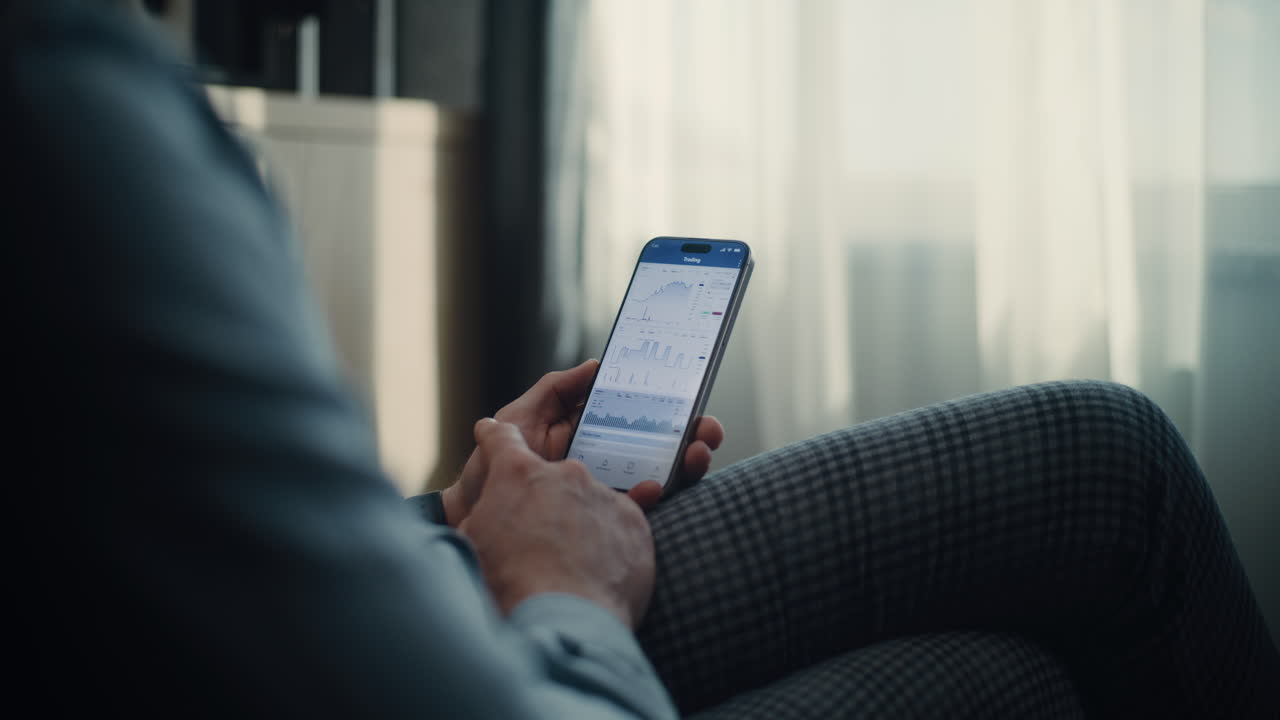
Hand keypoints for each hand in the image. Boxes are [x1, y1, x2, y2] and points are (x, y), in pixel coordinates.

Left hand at [442, 359, 725, 524]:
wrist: (470, 529)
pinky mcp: (602, 521)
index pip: (635, 413)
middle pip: (658, 442)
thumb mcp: (516, 421)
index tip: (688, 393)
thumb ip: (553, 391)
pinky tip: (656, 485)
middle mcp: (603, 459)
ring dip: (683, 461)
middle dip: (689, 432)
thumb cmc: (486, 473)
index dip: (666, 404)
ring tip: (695, 453)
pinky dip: (652, 493)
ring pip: (658, 472)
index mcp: (587, 432)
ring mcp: (605, 493)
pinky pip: (636, 507)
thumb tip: (595, 365)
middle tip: (707, 429)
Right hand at [459, 419, 655, 627]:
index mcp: (518, 474)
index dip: (494, 436)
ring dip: (581, 524)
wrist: (563, 616)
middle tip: (540, 539)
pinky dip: (610, 543)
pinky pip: (619, 525)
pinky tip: (596, 572)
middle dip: (546, 501)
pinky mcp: (634, 522)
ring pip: (590, 503)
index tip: (490, 431)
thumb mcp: (473, 542)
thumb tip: (484, 513)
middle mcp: (564, 474)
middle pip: (554, 479)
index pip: (502, 439)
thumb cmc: (508, 584)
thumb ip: (483, 515)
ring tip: (571, 566)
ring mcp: (603, 495)